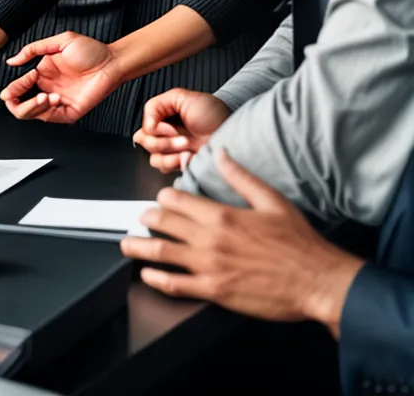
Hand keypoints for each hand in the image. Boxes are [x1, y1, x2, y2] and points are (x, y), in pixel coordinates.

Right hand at [0, 31, 119, 123]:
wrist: (112, 61)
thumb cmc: (91, 51)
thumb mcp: (60, 42)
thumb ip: (33, 49)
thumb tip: (11, 61)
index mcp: (42, 74)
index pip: (18, 86)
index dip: (15, 85)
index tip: (27, 75)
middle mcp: (47, 89)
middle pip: (18, 105)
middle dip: (14, 100)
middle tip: (18, 93)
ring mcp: (57, 102)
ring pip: (31, 114)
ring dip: (32, 106)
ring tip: (44, 95)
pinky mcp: (69, 112)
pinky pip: (50, 118)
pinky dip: (46, 110)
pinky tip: (53, 98)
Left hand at [120, 150, 363, 335]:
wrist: (319, 281)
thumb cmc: (299, 243)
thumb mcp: (272, 200)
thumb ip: (241, 176)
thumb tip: (221, 154)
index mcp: (222, 215)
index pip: (176, 200)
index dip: (164, 198)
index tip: (160, 200)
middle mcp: (209, 239)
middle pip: (162, 223)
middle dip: (146, 219)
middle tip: (139, 219)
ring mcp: (209, 267)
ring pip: (161, 253)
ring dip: (139, 247)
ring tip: (127, 244)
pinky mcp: (214, 291)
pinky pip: (176, 285)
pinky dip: (156, 280)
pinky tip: (147, 276)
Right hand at [132, 89, 231, 172]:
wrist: (235, 135)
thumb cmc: (215, 114)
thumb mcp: (183, 97)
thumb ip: (156, 105)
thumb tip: (146, 126)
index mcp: (165, 117)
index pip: (144, 125)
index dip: (154, 127)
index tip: (170, 126)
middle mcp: (167, 135)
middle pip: (144, 143)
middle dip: (163, 142)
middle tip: (182, 138)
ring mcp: (175, 152)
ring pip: (153, 158)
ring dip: (170, 154)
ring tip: (187, 148)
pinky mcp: (182, 166)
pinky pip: (167, 171)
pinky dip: (177, 164)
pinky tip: (190, 158)